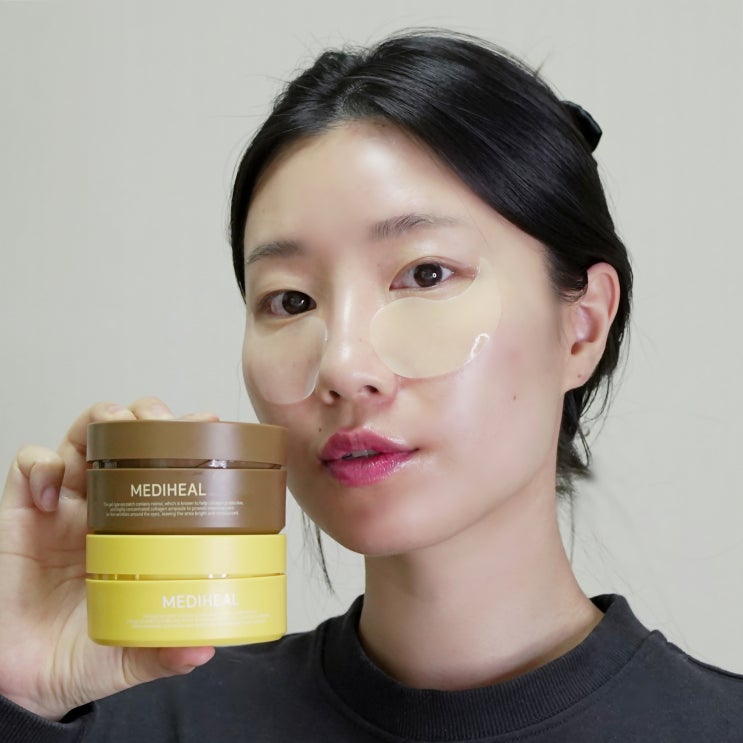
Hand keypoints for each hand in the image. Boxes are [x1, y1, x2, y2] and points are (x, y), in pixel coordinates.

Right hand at [0, 397, 217, 719]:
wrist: (20, 678)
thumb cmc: (79, 654)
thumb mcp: (128, 657)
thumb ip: (161, 653)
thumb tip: (202, 650)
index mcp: (141, 531)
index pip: (170, 471)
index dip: (189, 444)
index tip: (211, 430)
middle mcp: (107, 509)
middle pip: (131, 438)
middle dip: (150, 418)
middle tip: (167, 422)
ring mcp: (65, 506)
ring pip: (84, 436)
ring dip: (104, 420)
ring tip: (120, 426)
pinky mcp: (20, 511)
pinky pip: (29, 466)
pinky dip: (42, 466)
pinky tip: (53, 491)